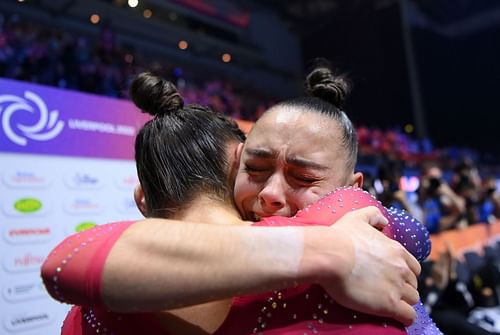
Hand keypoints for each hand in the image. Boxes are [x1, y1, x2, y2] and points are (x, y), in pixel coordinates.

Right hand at [312, 207, 420, 325]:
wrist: (329, 255)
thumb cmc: (339, 237)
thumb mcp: (356, 218)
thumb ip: (373, 215)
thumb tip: (383, 220)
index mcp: (396, 250)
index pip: (413, 266)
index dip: (404, 272)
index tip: (393, 277)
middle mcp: (401, 268)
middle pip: (413, 283)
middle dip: (404, 287)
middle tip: (389, 291)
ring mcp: (396, 286)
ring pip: (413, 299)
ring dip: (404, 302)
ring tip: (391, 305)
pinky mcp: (389, 304)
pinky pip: (408, 315)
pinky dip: (405, 317)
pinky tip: (398, 317)